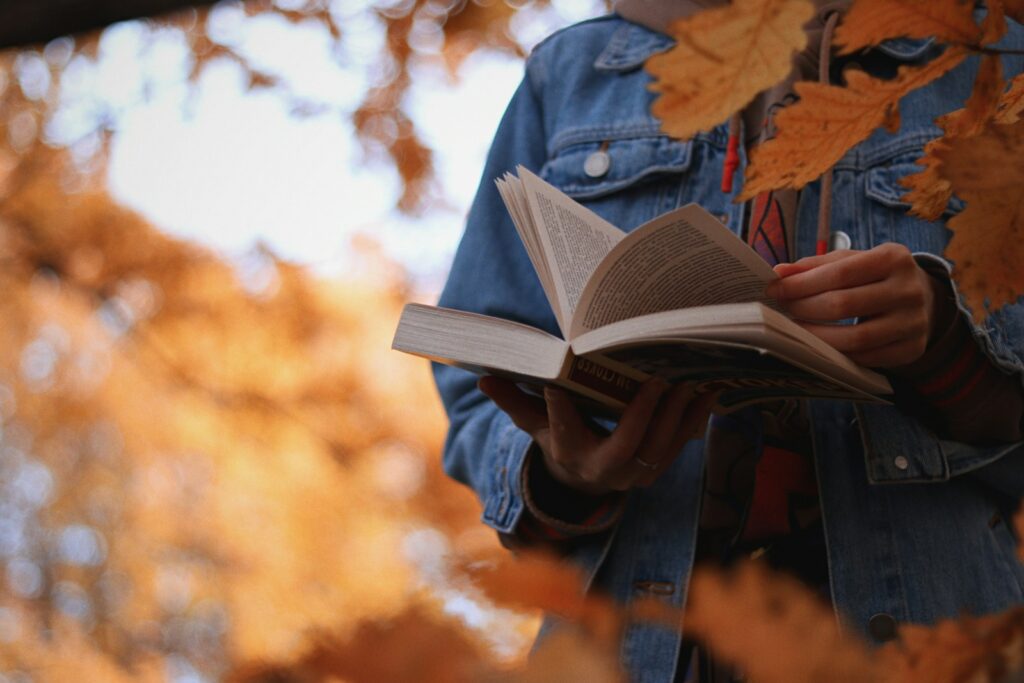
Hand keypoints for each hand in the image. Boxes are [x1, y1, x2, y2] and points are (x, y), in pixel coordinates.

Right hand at [478, 376, 715, 494]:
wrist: (585, 478)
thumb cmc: (560, 439)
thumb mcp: (535, 425)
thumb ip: (514, 402)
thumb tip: (484, 379)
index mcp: (568, 455)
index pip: (561, 432)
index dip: (558, 411)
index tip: (555, 384)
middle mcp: (603, 470)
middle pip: (626, 447)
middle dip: (642, 416)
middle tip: (655, 381)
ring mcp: (635, 473)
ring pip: (660, 448)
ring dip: (677, 416)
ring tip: (687, 382)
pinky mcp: (657, 467)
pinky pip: (680, 445)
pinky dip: (694, 419)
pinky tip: (708, 391)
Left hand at [765, 243, 947, 367]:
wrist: (922, 299)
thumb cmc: (875, 276)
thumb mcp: (852, 261)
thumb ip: (816, 266)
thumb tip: (779, 273)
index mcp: (894, 258)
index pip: (839, 273)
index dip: (801, 284)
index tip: (774, 290)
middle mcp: (908, 290)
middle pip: (843, 305)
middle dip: (804, 308)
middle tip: (782, 310)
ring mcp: (913, 322)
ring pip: (855, 338)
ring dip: (816, 337)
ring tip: (796, 330)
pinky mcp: (911, 349)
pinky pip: (866, 358)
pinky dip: (838, 354)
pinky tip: (820, 346)